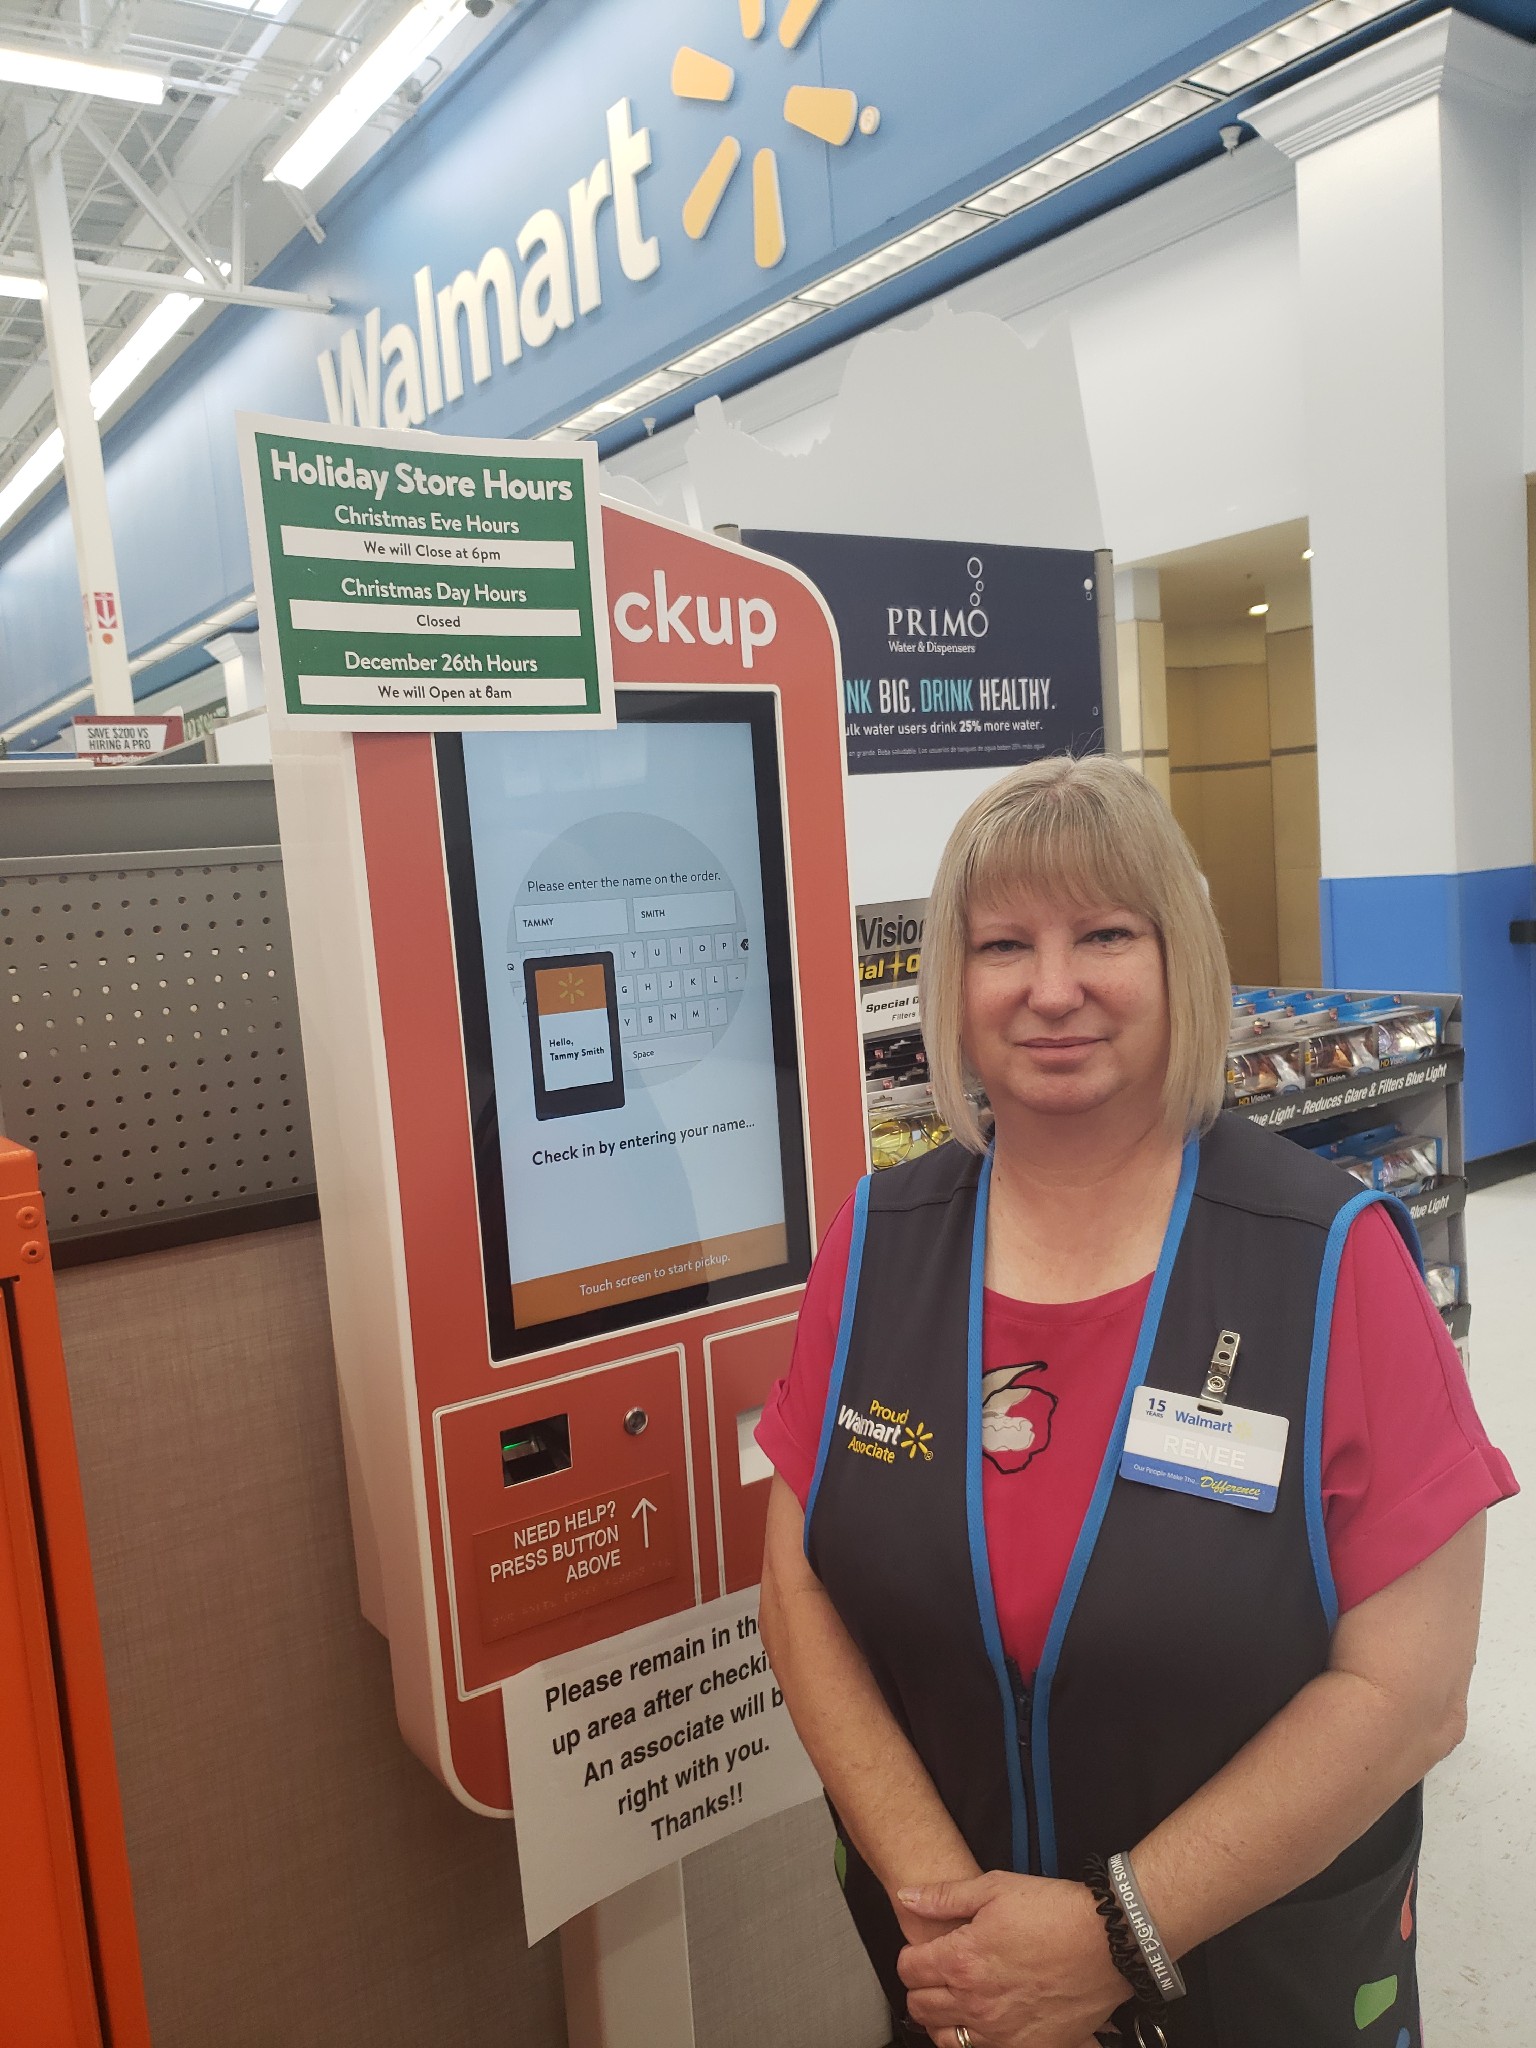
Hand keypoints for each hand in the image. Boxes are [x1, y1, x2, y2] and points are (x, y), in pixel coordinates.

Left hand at [895, 1870, 1124, 2047]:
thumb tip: (908, 1898)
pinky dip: (975, 2039)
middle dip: (921, 1988)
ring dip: (942, 2018)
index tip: (922, 1952)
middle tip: (936, 1973)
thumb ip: (945, 1897)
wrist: (1108, 1943)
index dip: (910, 1957)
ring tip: (956, 1998)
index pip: (909, 1970)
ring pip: (944, 2037)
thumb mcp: (996, 1887)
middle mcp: (976, 2002)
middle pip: (920, 2007)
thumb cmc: (1055, 1913)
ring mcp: (1000, 2032)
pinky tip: (986, 2018)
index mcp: (962, 1960)